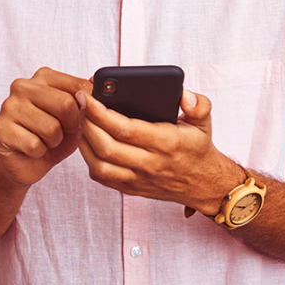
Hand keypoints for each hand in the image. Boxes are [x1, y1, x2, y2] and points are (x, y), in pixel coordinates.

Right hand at [0, 67, 91, 187]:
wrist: (26, 162)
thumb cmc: (53, 136)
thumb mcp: (76, 117)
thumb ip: (86, 100)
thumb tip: (95, 81)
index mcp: (43, 77)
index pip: (78, 86)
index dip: (87, 109)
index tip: (81, 119)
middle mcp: (23, 86)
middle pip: (65, 104)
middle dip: (70, 126)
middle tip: (62, 132)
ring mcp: (8, 106)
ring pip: (51, 128)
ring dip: (54, 141)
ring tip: (45, 140)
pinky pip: (34, 145)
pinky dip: (39, 152)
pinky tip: (32, 149)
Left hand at [78, 89, 241, 214]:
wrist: (204, 184)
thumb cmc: (198, 148)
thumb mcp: (205, 121)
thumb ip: (198, 104)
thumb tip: (184, 95)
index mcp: (166, 143)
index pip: (125, 129)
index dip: (101, 112)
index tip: (88, 96)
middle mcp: (150, 164)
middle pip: (106, 147)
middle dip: (86, 123)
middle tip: (79, 103)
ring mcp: (139, 179)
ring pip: (99, 165)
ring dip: (84, 142)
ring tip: (82, 121)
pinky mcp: (131, 189)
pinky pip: (102, 178)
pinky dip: (89, 159)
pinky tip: (88, 141)